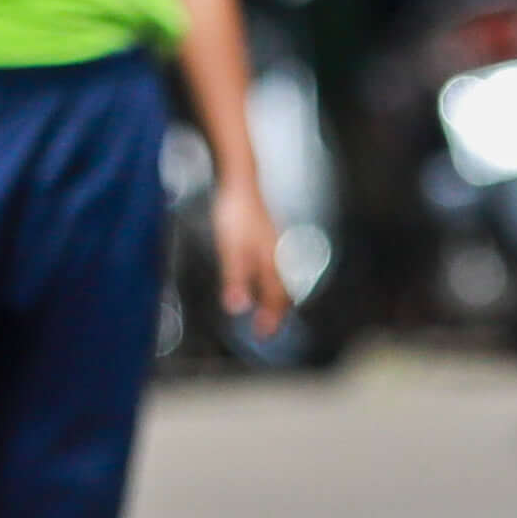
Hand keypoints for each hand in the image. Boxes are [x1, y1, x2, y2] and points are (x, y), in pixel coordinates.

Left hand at [209, 173, 292, 330]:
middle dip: (278, 312)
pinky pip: (277, 267)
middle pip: (285, 290)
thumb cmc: (236, 215)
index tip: (263, 335)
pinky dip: (273, 281)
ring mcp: (277, 245)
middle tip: (268, 328)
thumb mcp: (231, 250)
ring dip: (277, 297)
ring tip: (269, 309)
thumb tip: (237, 308)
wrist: (239, 182)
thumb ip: (235, 279)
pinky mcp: (269, 237)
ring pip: (283, 278)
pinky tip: (263, 278)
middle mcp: (280, 255)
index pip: (276, 298)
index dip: (271, 319)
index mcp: (273, 261)